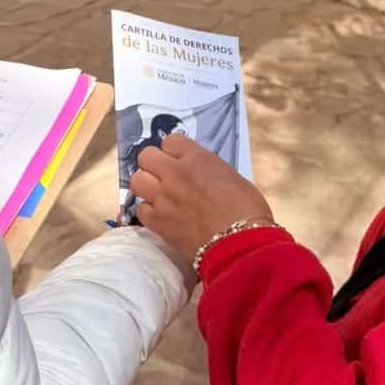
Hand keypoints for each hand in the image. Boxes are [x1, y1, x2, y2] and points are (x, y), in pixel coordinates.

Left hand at [130, 136, 272, 262]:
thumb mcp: (231, 177)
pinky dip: (149, 211)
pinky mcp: (157, 222)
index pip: (170, 141)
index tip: (180, 160)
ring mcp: (163, 197)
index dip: (174, 151)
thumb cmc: (247, 210)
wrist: (240, 244)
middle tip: (165, 176)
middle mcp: (175, 173)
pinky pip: (140, 208)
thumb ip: (209, 170)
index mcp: (198, 158)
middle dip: (154, 164)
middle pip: (146, 156)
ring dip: (147, 185)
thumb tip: (198, 174)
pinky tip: (161, 215)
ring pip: (137, 180)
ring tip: (160, 194)